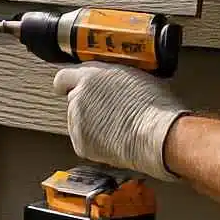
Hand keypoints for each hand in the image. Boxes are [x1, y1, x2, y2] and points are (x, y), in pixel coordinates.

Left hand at [52, 62, 189, 180]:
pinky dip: (95, 142)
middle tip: (109, 111)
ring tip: (117, 127)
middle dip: (87, 105)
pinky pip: (84, 141)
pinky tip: (115, 140)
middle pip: (74, 99)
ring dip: (91, 123)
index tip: (72, 88)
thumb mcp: (134, 76)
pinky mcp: (81, 143)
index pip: (64, 77)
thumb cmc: (154, 106)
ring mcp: (77, 121)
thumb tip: (112, 80)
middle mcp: (79, 97)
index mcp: (90, 76)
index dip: (69, 84)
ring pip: (78, 121)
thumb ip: (113, 76)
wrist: (156, 135)